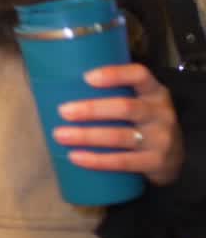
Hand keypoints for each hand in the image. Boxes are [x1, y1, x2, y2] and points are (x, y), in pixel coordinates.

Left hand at [54, 64, 184, 185]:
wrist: (176, 156)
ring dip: (87, 136)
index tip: (86, 77)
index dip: (114, 75)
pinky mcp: (155, 162)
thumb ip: (113, 92)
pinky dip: (97, 160)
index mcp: (154, 92)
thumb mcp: (138, 100)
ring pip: (121, 136)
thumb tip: (59, 83)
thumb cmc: (142, 121)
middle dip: (91, 109)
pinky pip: (123, 162)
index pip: (139, 75)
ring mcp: (160, 139)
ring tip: (60, 135)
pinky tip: (75, 156)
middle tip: (63, 111)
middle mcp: (160, 113)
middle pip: (125, 108)